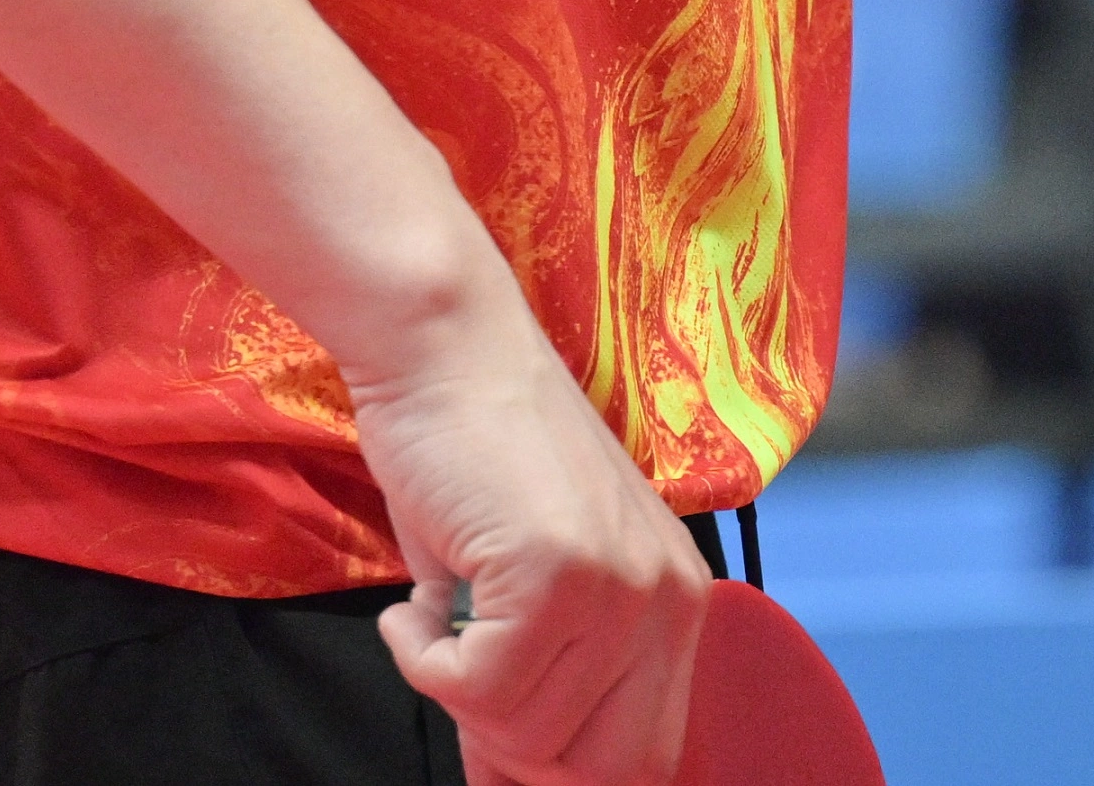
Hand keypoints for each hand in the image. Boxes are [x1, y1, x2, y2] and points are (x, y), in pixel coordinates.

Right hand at [359, 323, 709, 783]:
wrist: (445, 349)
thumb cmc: (478, 456)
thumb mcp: (541, 579)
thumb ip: (552, 677)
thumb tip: (510, 777)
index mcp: (678, 603)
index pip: (641, 758)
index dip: (558, 773)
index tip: (495, 745)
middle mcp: (667, 600)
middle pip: (590, 766)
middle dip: (507, 746)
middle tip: (454, 672)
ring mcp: (616, 588)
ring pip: (522, 729)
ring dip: (450, 687)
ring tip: (435, 607)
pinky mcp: (554, 574)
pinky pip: (472, 686)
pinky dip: (418, 659)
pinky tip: (415, 598)